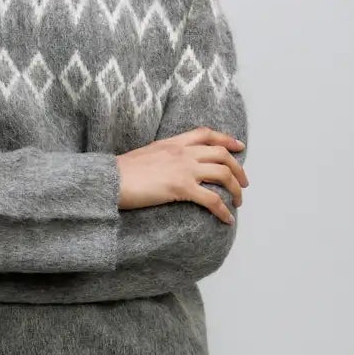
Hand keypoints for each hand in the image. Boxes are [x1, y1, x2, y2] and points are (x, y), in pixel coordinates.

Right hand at [116, 127, 247, 218]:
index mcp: (174, 142)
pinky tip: (227, 219)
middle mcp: (183, 152)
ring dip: (235, 190)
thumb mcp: (146, 154)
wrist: (110, 180)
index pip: (207, 134)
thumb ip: (163, 156)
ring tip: (238, 202)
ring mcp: (184, 169)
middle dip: (238, 170)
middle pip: (222, 155)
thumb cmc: (121, 172)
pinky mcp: (182, 188)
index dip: (226, 140)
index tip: (239, 147)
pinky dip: (223, 211)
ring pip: (223, 175)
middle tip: (243, 183)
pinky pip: (212, 200)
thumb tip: (170, 167)